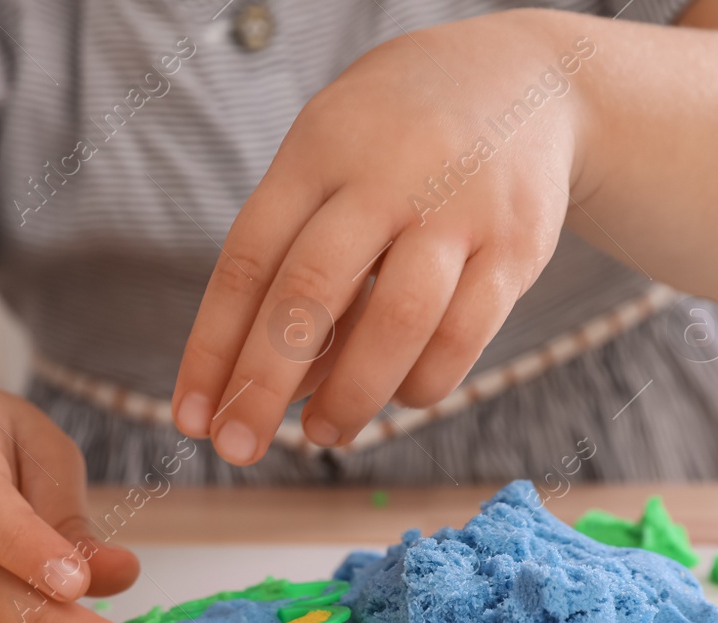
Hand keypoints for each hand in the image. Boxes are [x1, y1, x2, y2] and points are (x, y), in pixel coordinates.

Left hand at [172, 10, 589, 463]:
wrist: (526, 78)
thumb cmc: (393, 146)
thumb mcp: (330, 167)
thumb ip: (297, 265)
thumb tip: (269, 390)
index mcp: (316, 154)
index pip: (247, 262)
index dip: (212, 348)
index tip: (190, 419)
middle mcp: (384, 177)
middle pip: (309, 292)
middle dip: (263, 384)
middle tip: (236, 449)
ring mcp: (456, 209)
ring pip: (395, 322)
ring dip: (350, 395)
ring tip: (322, 434)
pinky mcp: (516, 245)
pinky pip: (463, 336)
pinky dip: (422, 383)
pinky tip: (398, 396)